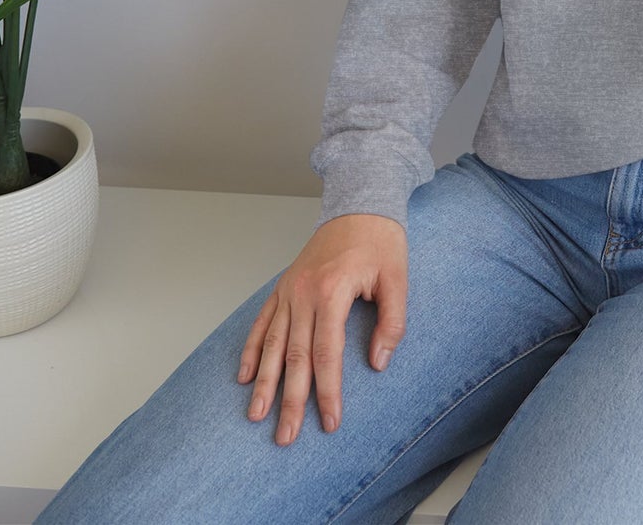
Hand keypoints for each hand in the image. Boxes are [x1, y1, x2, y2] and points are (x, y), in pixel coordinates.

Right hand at [238, 212, 406, 445]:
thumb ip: (392, 322)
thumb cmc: (381, 241)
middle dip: (289, 399)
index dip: (328, 391)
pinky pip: (262, 321)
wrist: (360, 204)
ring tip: (256, 416)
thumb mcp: (398, 279)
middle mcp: (304, 293)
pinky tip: (244, 375)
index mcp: (332, 291)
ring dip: (263, 382)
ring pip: (271, 343)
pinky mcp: (284, 286)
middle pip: (294, 356)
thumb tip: (378, 363)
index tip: (329, 421)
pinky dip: (251, 349)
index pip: (327, 353)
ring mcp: (290, 289)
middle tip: (285, 436)